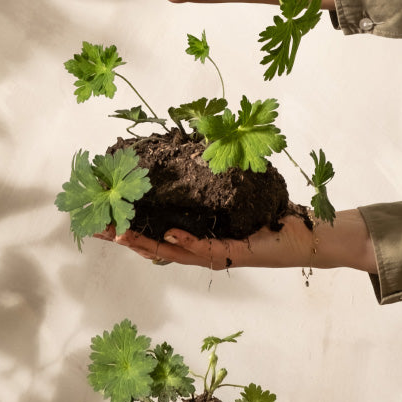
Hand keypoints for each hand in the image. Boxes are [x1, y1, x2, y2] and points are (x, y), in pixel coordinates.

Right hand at [94, 209, 377, 273]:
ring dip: (144, 243)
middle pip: (154, 245)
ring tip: (120, 233)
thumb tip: (188, 148)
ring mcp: (215, 253)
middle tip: (95, 228)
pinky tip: (168, 233)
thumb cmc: (272, 215)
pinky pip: (205, 248)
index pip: (153, 231)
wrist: (307, 236)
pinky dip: (185, 241)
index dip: (126, 225)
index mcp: (197, 235)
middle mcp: (201, 248)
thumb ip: (210, 181)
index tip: (98, 216)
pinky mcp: (234, 252)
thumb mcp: (234, 193)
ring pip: (172, 251)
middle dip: (123, 237)